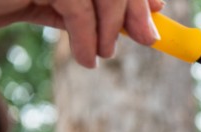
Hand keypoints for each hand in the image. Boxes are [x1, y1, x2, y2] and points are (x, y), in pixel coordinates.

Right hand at [0, 0, 162, 66]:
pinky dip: (88, 35)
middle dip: (134, 5)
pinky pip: (76, 4)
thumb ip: (83, 5)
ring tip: (100, 53)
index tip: (156, 10)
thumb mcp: (44, 2)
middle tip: (148, 39)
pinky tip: (86, 57)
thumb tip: (139, 16)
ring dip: (110, 26)